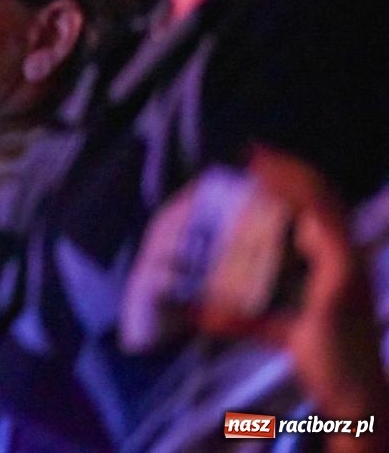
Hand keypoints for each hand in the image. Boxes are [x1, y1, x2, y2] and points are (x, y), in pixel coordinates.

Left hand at [198, 148, 388, 425]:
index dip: (293, 181)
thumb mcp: (272, 327)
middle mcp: (346, 258)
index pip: (319, 208)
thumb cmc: (322, 361)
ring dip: (292, 178)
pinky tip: (278, 193)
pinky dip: (303, 205)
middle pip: (323, 197)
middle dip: (289, 169)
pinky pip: (327, 230)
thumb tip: (194, 309)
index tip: (259, 162)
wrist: (352, 395)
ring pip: (325, 205)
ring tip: (260, 160)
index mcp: (335, 262)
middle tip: (252, 150)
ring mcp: (348, 266)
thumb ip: (237, 316)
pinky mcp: (343, 279)